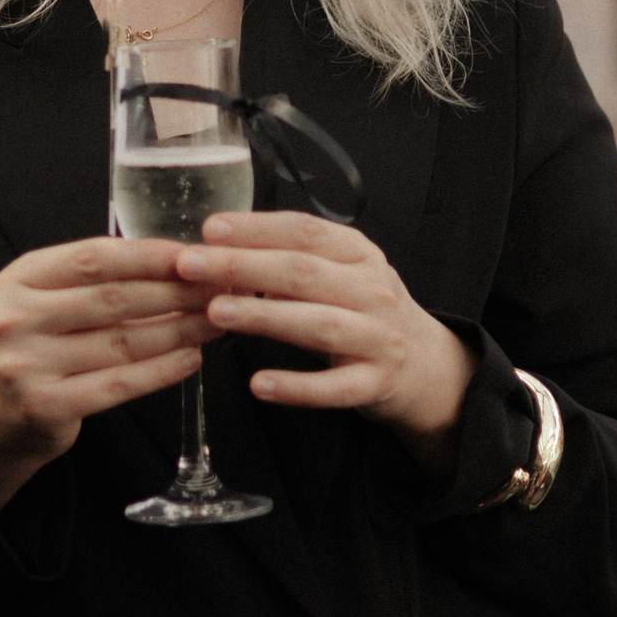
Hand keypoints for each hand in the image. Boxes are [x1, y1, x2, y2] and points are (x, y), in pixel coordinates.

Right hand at [0, 238, 211, 512]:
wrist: (0, 410)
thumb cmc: (41, 343)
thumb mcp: (50, 297)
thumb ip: (99, 278)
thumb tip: (181, 261)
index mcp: (19, 279)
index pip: (94, 258)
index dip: (149, 256)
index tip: (194, 256)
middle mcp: (16, 319)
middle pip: (113, 300)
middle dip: (175, 293)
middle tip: (218, 289)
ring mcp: (27, 365)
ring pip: (122, 343)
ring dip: (178, 331)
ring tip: (214, 321)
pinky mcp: (46, 405)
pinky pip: (119, 383)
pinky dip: (161, 371)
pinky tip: (190, 359)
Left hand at [174, 212, 477, 461]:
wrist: (425, 364)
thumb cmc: (364, 311)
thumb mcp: (339, 274)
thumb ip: (291, 261)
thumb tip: (222, 249)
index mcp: (358, 255)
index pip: (305, 232)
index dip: (257, 228)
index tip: (210, 229)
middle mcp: (371, 290)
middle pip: (302, 273)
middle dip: (242, 266)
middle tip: (191, 266)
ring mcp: (377, 338)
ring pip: (318, 324)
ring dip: (264, 316)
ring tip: (216, 312)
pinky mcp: (375, 383)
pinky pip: (333, 388)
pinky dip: (296, 387)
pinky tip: (258, 383)